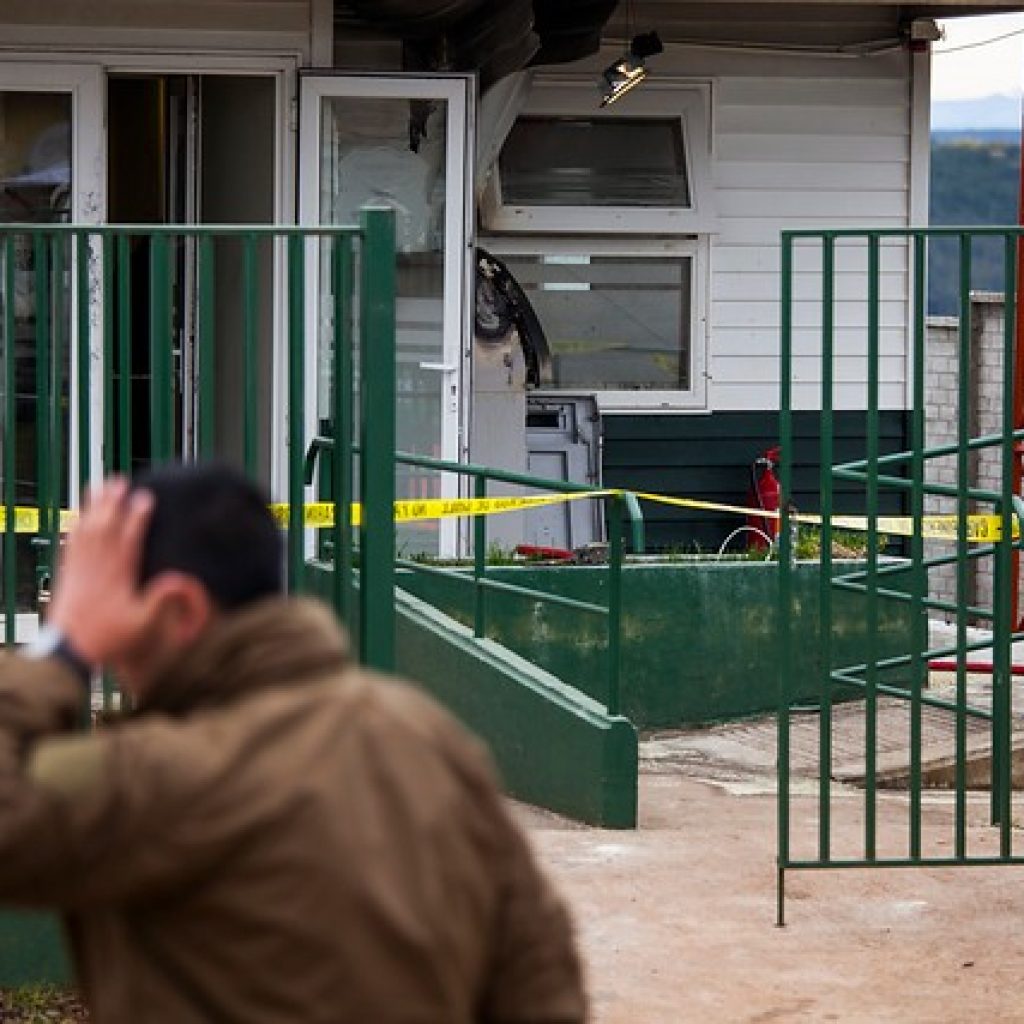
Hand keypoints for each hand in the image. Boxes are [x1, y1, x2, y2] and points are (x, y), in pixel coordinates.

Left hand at [48, 478, 155, 665]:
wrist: (69, 650)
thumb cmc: (109, 638)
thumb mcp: (142, 625)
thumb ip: (160, 601)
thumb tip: (179, 579)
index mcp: (118, 576)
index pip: (129, 538)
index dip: (138, 516)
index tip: (146, 497)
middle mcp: (98, 566)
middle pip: (106, 525)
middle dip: (114, 502)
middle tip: (122, 481)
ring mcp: (81, 567)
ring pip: (87, 528)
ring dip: (95, 506)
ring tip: (102, 487)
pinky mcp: (68, 572)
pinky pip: (72, 541)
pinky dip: (76, 524)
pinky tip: (80, 514)